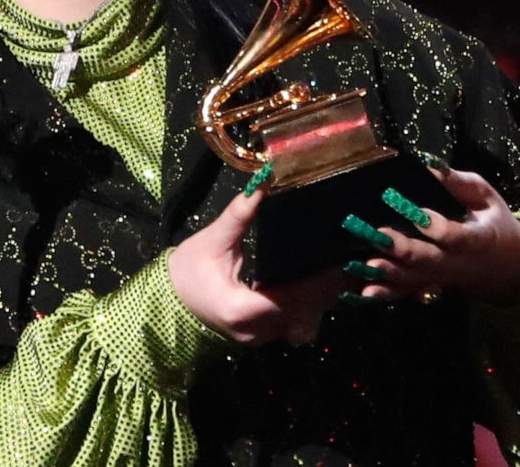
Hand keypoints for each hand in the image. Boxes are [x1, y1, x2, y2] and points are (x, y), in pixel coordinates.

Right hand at [169, 168, 344, 345]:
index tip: (340, 260)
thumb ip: (239, 215)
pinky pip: (295, 323)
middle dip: (329, 287)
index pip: (292, 296)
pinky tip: (321, 285)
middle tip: (352, 259)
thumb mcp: (211, 241)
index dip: (319, 281)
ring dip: (322, 298)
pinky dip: (309, 305)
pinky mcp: (263, 335)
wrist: (167, 303)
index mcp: (243, 310)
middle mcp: (257, 331)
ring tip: (343, 271)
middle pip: (305, 310)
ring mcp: (261, 338)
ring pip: (304, 320)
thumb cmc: (186, 272)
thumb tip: (263, 182)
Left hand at [340, 155, 519, 305]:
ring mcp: (443, 278)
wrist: (511, 266)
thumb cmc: (494, 222)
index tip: (416, 212)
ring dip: (389, 273)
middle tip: (379, 234)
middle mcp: (459, 263)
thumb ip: (457, 182)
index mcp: (479, 239)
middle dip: (403, 249)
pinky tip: (364, 292)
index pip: (457, 236)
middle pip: (430, 260)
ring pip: (415, 280)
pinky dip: (386, 294)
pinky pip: (407, 292)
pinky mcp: (431, 285)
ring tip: (365, 265)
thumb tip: (427, 165)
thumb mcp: (485, 196)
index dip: (437, 227)